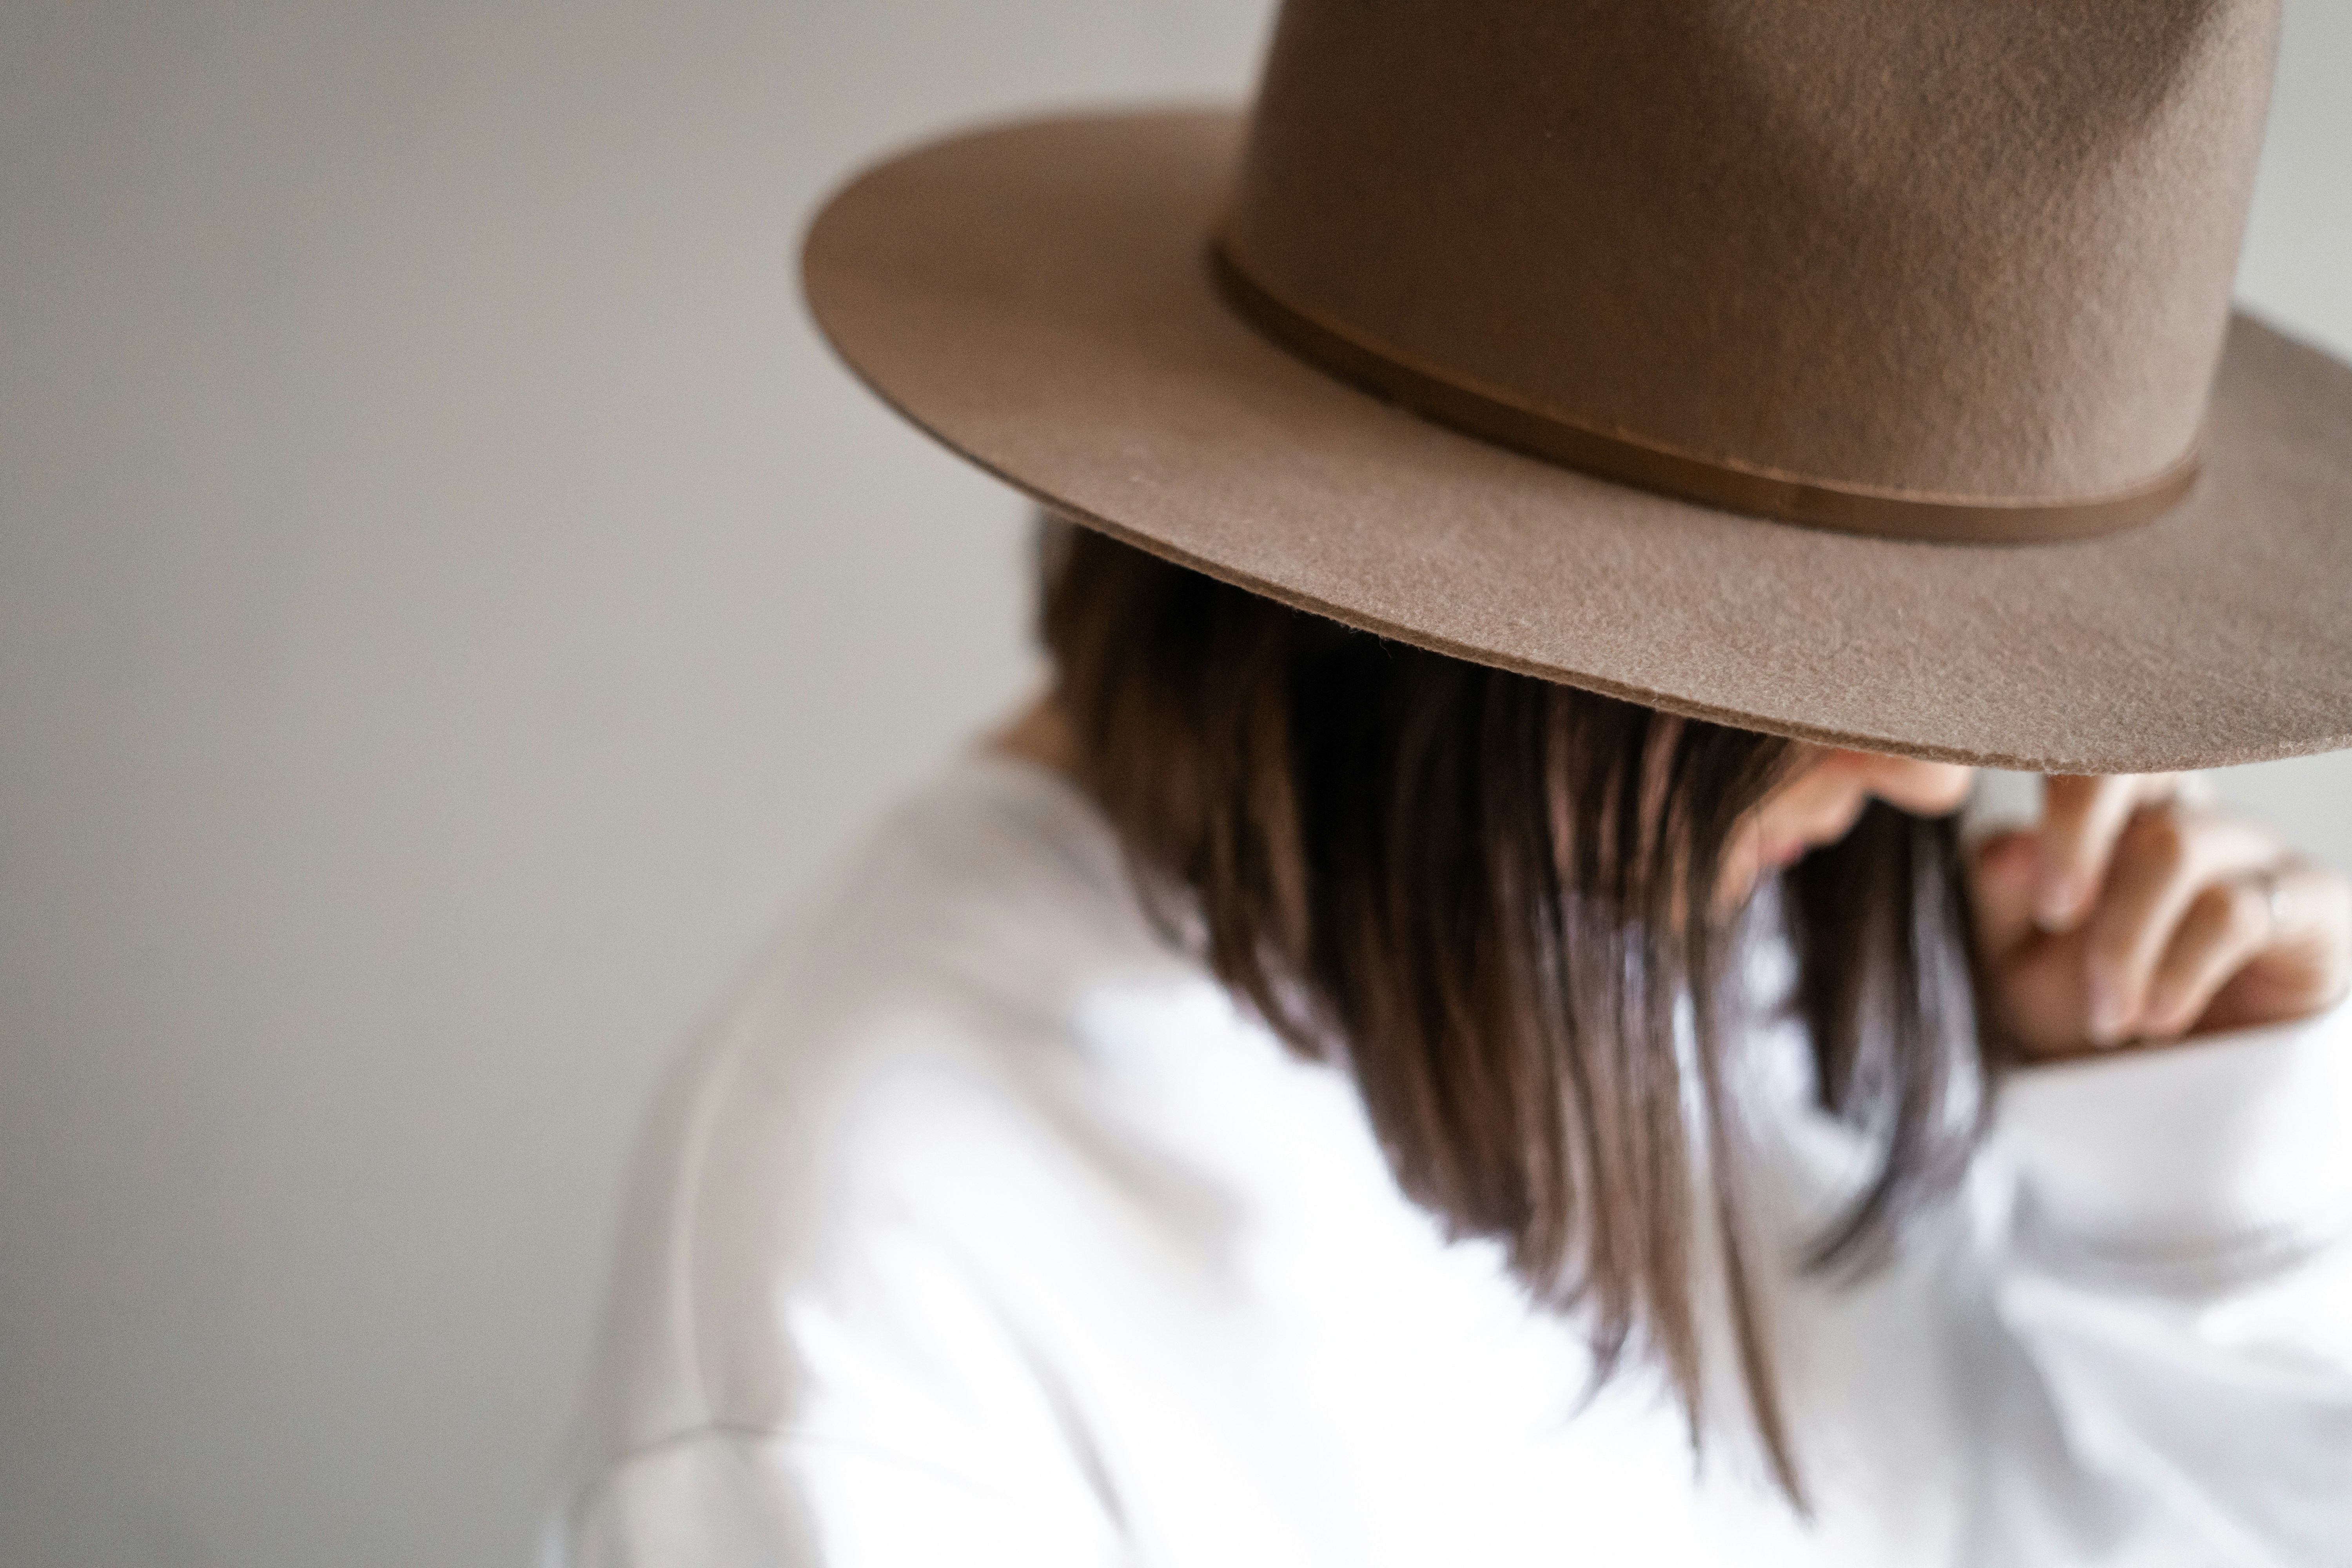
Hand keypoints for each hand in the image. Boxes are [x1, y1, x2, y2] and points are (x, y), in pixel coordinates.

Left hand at [1968, 775, 2351, 1059]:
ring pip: (2175, 847)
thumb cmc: (2083, 1007)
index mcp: (2107, 806)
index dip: (2042, 778)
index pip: (2079, 742)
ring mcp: (2250, 851)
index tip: (2021, 874)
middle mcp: (2183, 810)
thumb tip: (2009, 845)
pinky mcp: (2310, 903)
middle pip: (2133, 760)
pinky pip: (2237, 909)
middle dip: (2077, 832)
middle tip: (2054, 915)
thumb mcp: (2016, 958)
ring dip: (2125, 940)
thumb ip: (2002, 893)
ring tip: (2109, 1015)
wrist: (2163, 1093)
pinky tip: (2158, 1019)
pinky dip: (2181, 970)